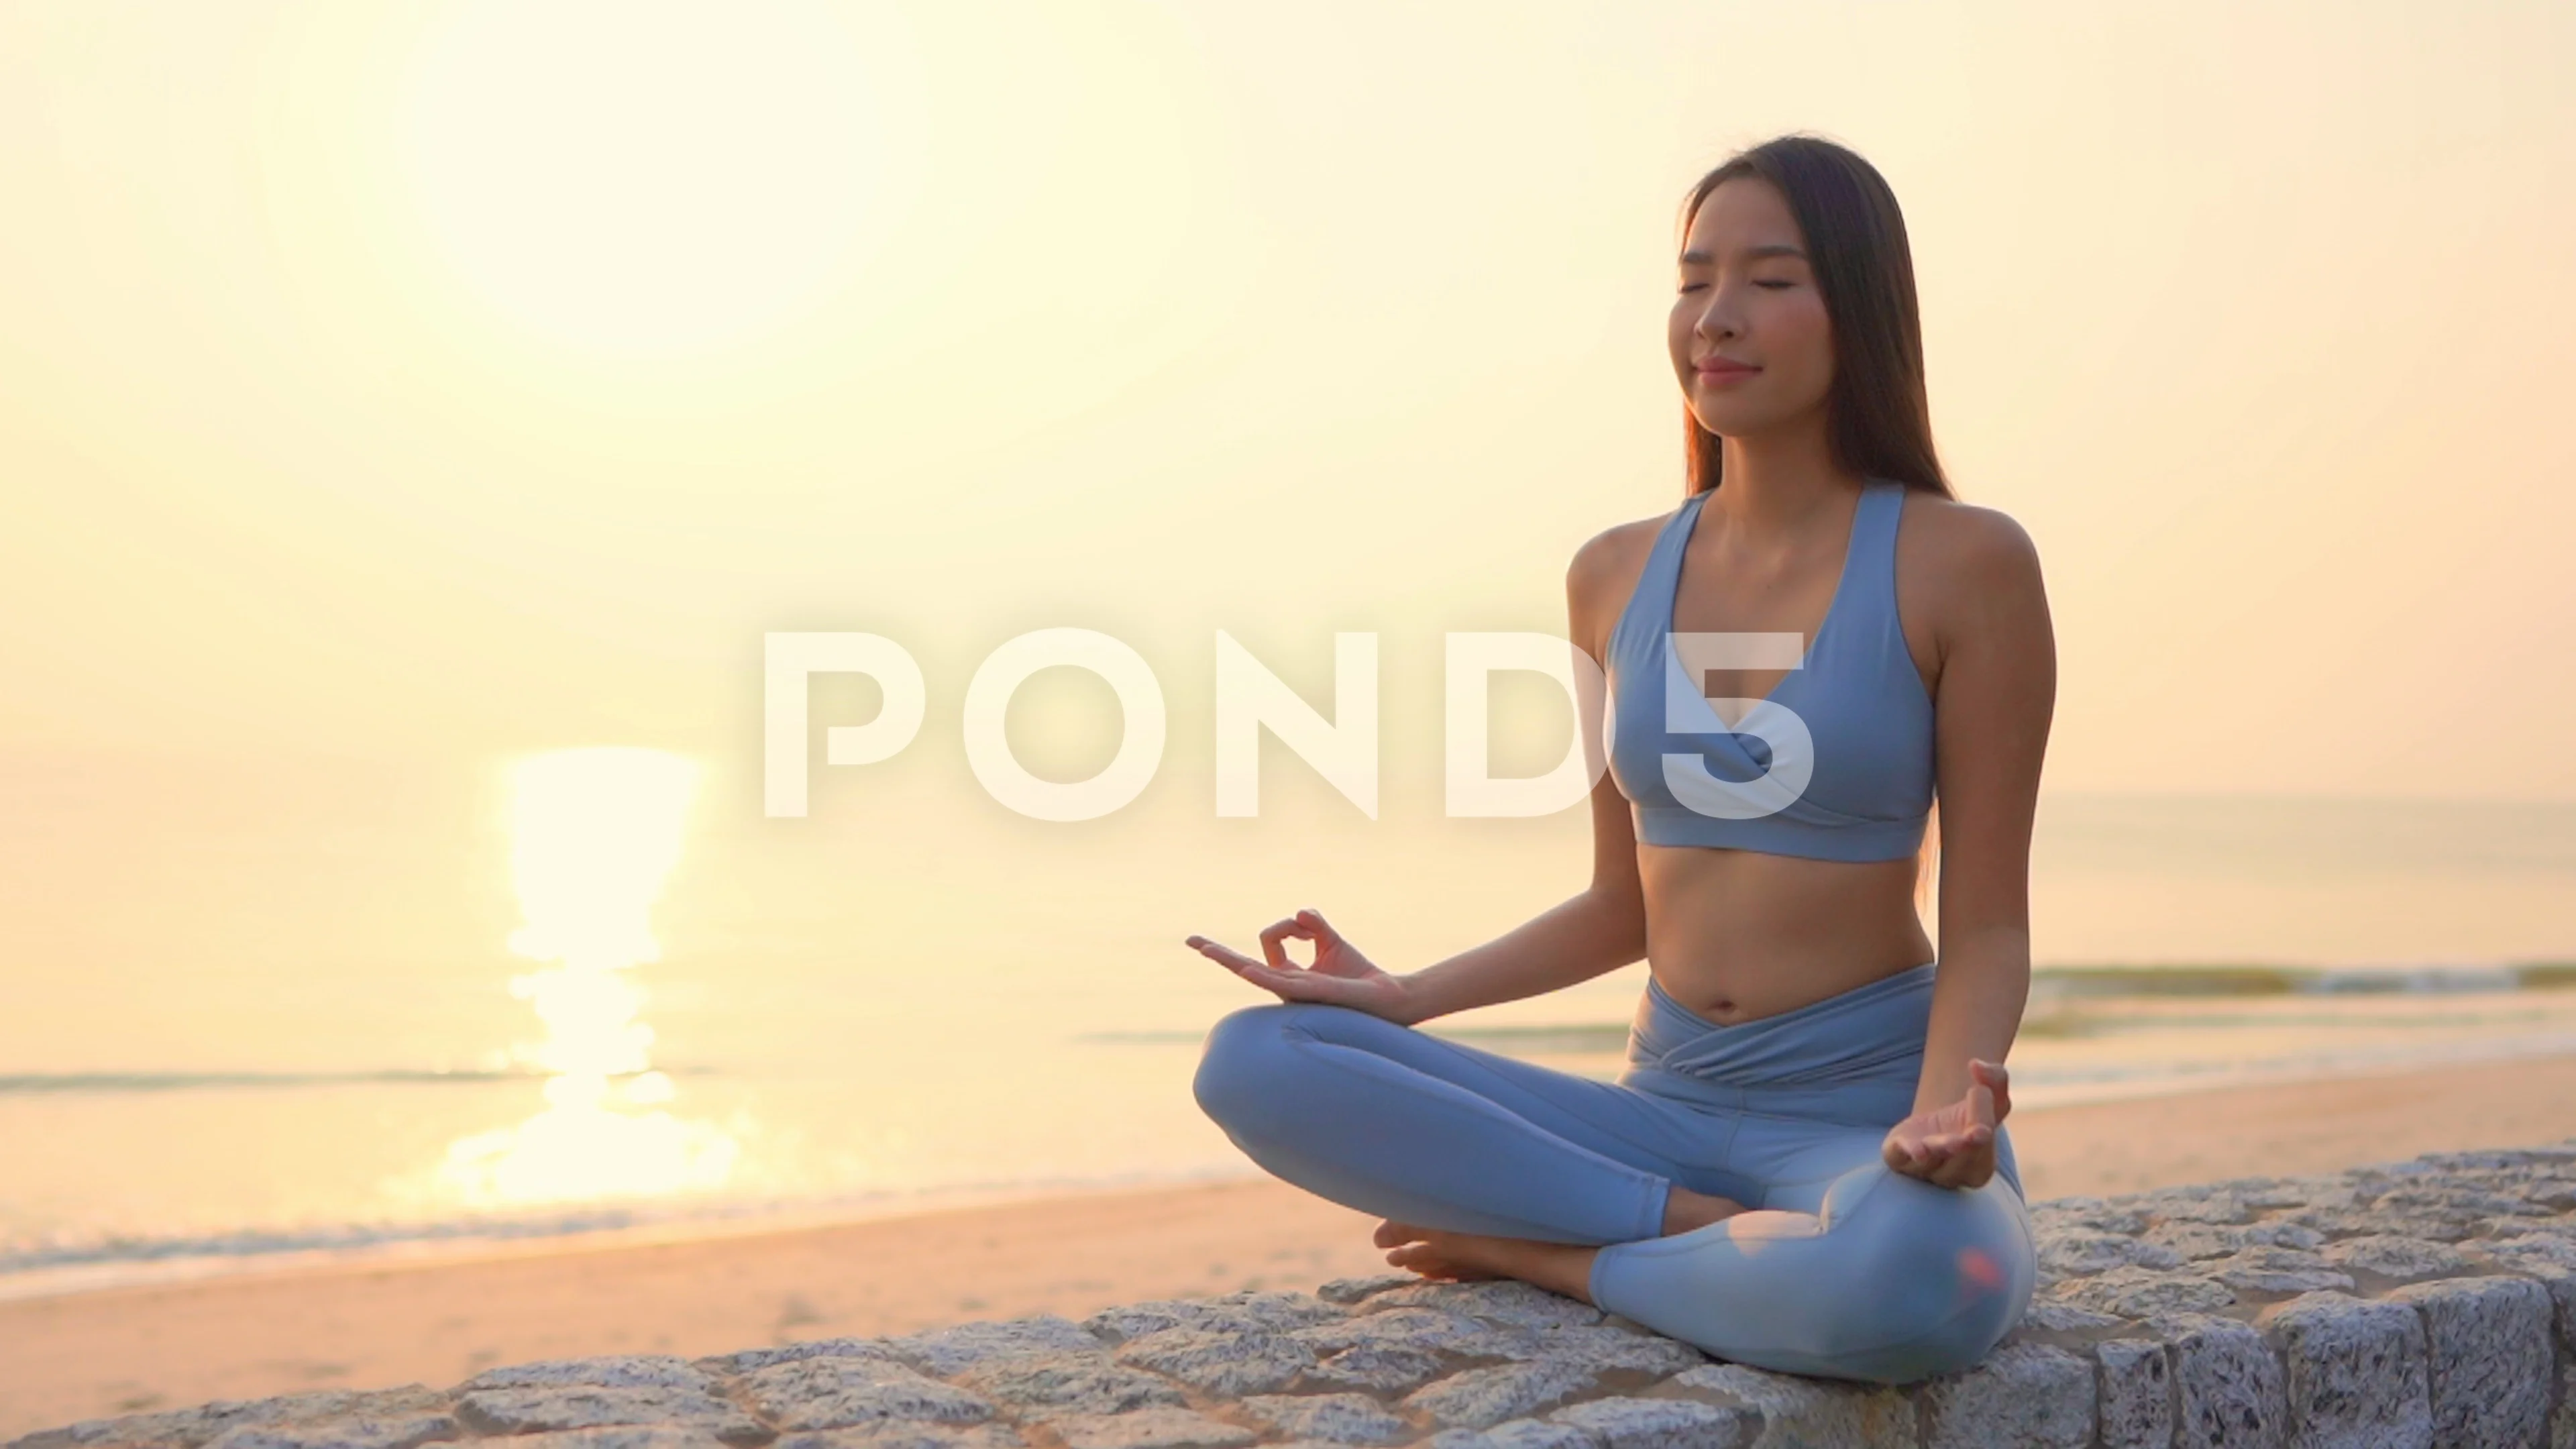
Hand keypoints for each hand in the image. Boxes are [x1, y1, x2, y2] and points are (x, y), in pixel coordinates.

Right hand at [1185, 908, 1416, 1022]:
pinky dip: (1261, 973)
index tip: (1308, 924)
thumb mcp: (1331, 940)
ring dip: (1227, 958)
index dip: (1284, 926)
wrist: (1386, 996)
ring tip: (1203, 947)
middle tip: (1190, 940)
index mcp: (1289, 975)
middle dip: (1217, 952)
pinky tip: (1245, 968)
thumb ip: (1313, 924)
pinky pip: (1279, 981)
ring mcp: (1293, 992)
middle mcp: (1285, 985)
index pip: (1266, 944)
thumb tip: (1299, 913)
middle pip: (1242, 965)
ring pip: (1252, 972)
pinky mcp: (1309, 993)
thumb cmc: (1358, 974)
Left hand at [1881, 1058, 2010, 1189]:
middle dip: (1964, 1144)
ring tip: (1938, 1143)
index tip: (1979, 1090)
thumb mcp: (1991, 1093)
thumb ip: (1995, 1078)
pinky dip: (1907, 1152)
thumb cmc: (1970, 1115)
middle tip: (1973, 1131)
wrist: (1934, 1126)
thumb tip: (1976, 1065)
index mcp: (1980, 1166)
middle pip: (1959, 1158)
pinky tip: (1915, 1148)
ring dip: (1936, 1150)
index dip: (1981, 1116)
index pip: (1982, 1145)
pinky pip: (1899, 1158)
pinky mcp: (1896, 1156)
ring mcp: (1923, 1168)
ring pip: (1930, 1162)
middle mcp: (1952, 1174)